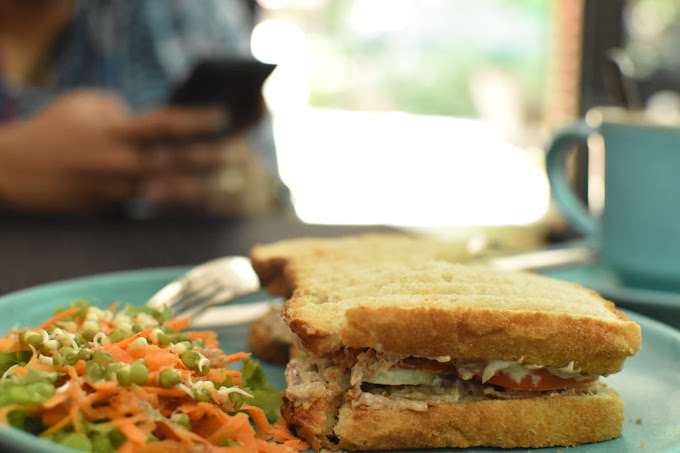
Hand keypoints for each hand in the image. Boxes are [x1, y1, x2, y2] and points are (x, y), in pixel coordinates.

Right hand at [0, 90, 225, 212]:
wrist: (14, 170)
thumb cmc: (52, 129)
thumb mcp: (85, 104)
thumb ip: (121, 109)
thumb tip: (150, 121)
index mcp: (115, 131)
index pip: (165, 125)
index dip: (197, 122)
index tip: (223, 117)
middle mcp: (121, 162)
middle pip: (176, 161)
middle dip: (211, 158)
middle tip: (241, 154)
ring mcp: (118, 189)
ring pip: (169, 190)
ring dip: (202, 187)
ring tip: (231, 184)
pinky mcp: (112, 207)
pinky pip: (151, 204)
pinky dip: (176, 202)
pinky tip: (201, 201)